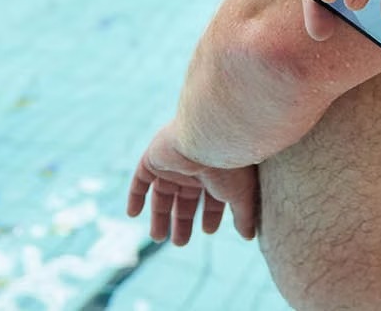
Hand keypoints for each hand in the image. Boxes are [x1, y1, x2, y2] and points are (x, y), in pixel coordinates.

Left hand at [126, 122, 258, 243]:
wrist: (207, 136)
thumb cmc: (229, 163)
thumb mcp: (240, 194)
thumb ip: (244, 215)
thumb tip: (249, 237)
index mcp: (216, 171)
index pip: (211, 196)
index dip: (210, 215)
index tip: (208, 231)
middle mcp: (194, 166)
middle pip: (185, 198)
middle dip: (183, 221)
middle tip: (180, 243)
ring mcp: (173, 162)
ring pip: (163, 192)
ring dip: (160, 215)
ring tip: (157, 238)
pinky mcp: (153, 159)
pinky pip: (140, 179)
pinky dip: (135, 195)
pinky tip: (132, 214)